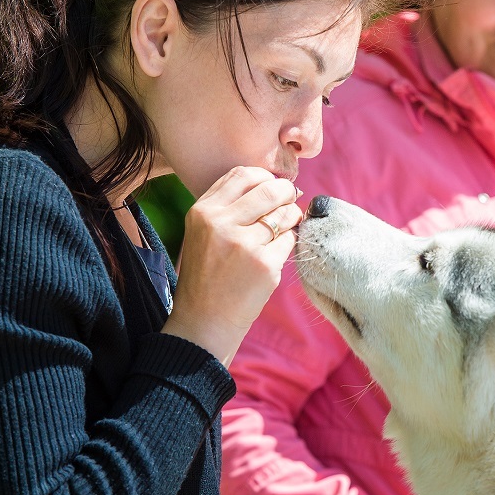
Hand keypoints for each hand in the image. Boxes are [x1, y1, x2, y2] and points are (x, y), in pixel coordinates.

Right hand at [160, 166, 301, 364]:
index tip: (272, 187)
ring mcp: (244, 244)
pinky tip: (279, 251)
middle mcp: (221, 223)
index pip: (243, 174)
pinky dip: (290, 242)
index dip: (264, 177)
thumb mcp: (201, 232)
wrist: (204, 320)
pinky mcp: (264, 264)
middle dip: (286, 192)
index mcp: (203, 211)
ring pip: (285, 213)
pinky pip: (290, 240)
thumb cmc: (206, 274)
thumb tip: (271, 183)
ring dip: (292, 215)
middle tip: (290, 199)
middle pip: (269, 189)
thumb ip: (227, 206)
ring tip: (286, 225)